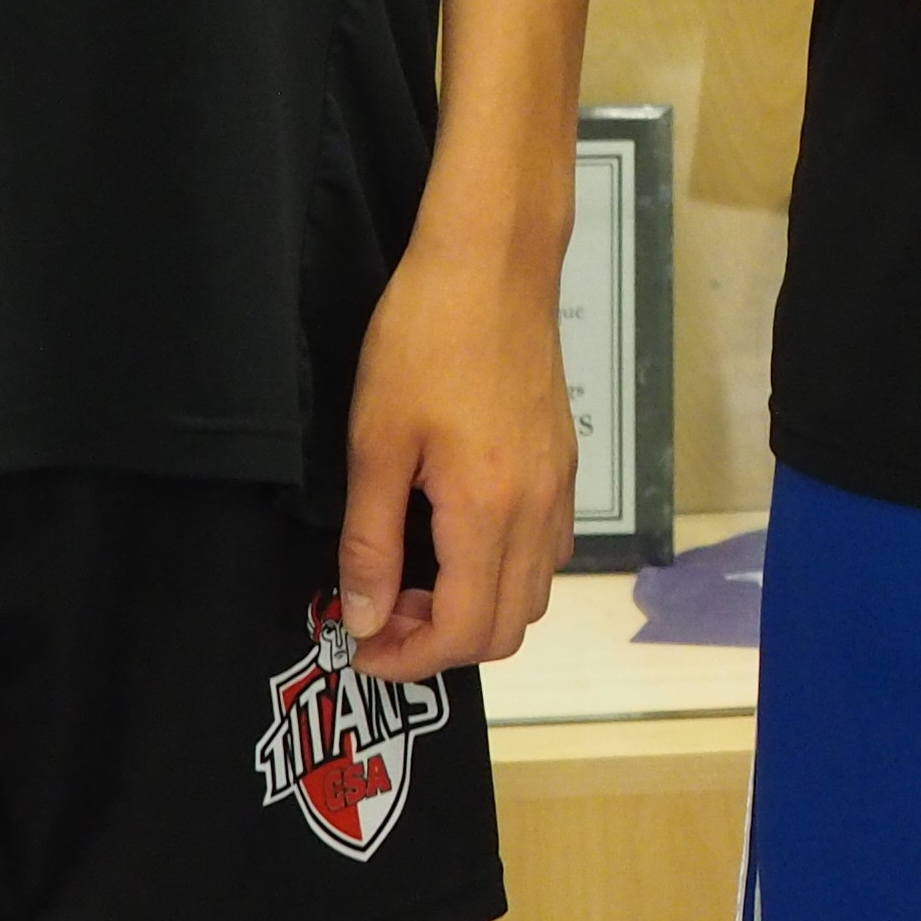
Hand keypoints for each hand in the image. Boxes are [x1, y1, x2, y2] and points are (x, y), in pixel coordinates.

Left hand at [338, 223, 575, 683]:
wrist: (493, 261)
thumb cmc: (424, 339)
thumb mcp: (377, 443)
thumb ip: (372, 542)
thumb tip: (364, 621)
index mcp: (488, 513)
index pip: (464, 634)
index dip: (407, 660)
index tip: (357, 645)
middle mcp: (538, 511)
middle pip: (509, 629)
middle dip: (440, 644)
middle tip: (380, 614)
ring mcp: (559, 486)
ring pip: (534, 593)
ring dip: (477, 610)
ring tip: (415, 577)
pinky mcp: (563, 460)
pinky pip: (548, 549)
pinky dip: (506, 571)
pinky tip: (457, 535)